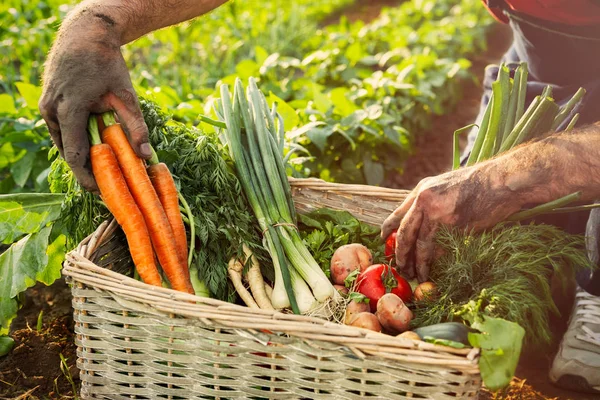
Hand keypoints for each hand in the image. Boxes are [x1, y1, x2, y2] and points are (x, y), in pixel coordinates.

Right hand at [39, 12, 149, 191]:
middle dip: (86, 170)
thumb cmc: (107, 64)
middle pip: (68, 152)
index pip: (76, 155)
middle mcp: (51, 110)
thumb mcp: (126, 96)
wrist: (85, 35)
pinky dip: (76, 140)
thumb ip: (136, 127)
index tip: (102, 192)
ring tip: (103, 169)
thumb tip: (148, 156)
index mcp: (69, 110)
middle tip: (106, 185)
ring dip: (81, 155)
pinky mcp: (48, 102)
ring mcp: (46, 106)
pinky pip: (61, 130)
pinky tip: (94, 147)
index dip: (88, 177)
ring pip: (63, 141)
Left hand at [381, 164, 525, 281]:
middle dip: (400, 253)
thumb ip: (428, 202)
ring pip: (421, 245)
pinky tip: (436, 271)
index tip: (383, 241)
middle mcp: (425, 200)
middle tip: (400, 267)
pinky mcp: (455, 226)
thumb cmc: (478, 184)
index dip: (387, 230)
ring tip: (417, 275)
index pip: (397, 214)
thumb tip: (418, 226)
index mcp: (421, 190)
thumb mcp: (444, 185)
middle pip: (405, 233)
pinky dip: (437, 262)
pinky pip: (442, 248)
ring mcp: (439, 213)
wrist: (502, 180)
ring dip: (418, 264)